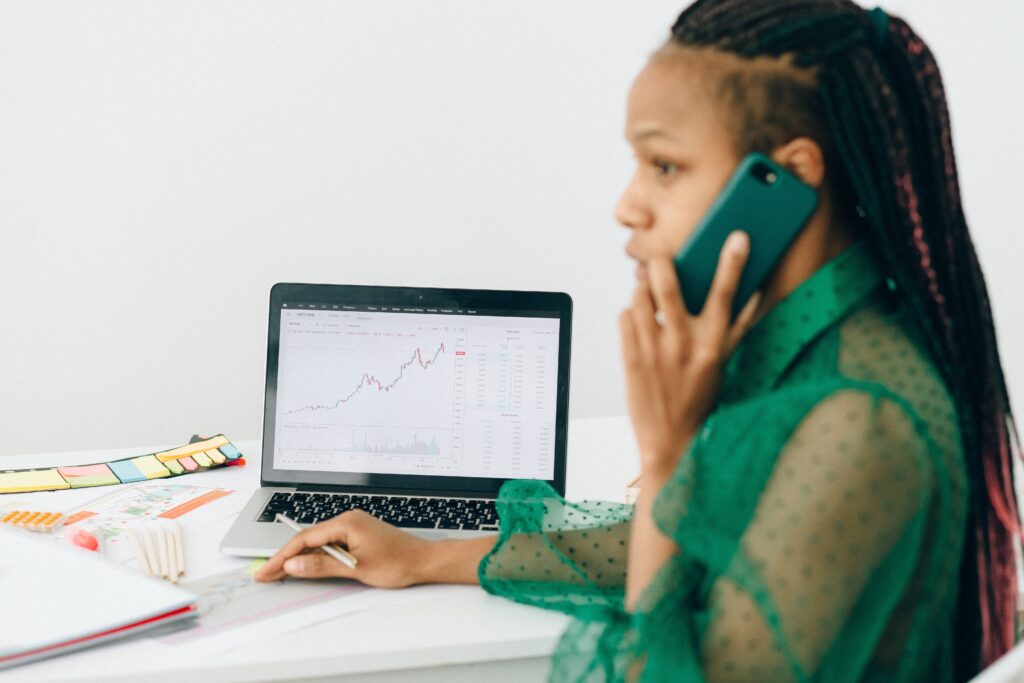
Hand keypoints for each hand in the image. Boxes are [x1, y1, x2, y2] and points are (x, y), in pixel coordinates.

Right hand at [253, 509, 431, 587]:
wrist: (423, 561)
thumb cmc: (397, 563)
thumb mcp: (355, 569)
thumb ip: (321, 566)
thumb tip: (293, 566)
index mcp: (346, 523)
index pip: (304, 539)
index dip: (282, 556)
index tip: (266, 570)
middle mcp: (347, 520)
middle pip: (308, 539)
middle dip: (286, 557)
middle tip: (266, 573)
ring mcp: (353, 527)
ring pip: (318, 542)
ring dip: (300, 558)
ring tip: (279, 572)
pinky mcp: (357, 534)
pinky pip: (330, 544)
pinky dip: (316, 556)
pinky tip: (306, 566)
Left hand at [619, 231, 760, 474]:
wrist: (670, 442)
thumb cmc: (698, 399)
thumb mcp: (722, 365)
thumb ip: (735, 329)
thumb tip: (754, 294)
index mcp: (712, 345)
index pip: (725, 295)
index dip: (733, 263)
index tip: (738, 237)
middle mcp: (683, 344)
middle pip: (668, 285)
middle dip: (660, 265)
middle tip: (660, 263)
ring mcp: (654, 351)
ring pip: (639, 295)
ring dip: (642, 291)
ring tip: (647, 300)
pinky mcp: (630, 358)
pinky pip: (624, 316)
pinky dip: (629, 314)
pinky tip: (638, 326)